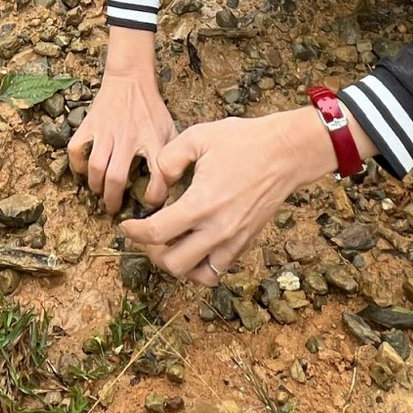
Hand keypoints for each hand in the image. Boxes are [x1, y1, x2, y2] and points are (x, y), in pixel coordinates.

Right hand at [69, 35, 176, 212]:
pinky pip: (76, 148)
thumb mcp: (170, 129)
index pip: (158, 175)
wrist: (131, 78)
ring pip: (96, 167)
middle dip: (113, 199)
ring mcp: (106, 131)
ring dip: (95, 185)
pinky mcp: (90, 124)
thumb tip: (174, 182)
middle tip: (113, 208)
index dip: (155, 196)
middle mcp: (128, 138)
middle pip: (116, 178)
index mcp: (152, 140)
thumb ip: (172, 155)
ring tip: (99, 191)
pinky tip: (84, 170)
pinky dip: (77, 164)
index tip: (150, 203)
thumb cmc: (151, 108)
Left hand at [119, 108, 335, 284]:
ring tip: (169, 244)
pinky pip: (217, 269)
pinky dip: (199, 266)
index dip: (134, 232)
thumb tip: (155, 188)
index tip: (126, 225)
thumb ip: (167, 161)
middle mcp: (218, 230)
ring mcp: (234, 240)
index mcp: (201, 203)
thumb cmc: (242, 140)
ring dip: (176, 264)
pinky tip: (193, 246)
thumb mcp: (197, 137)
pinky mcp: (245, 242)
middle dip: (152, 251)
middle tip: (147, 234)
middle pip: (173, 264)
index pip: (157, 233)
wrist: (286, 152)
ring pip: (196, 274)